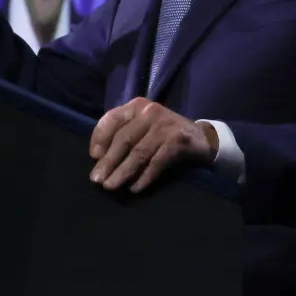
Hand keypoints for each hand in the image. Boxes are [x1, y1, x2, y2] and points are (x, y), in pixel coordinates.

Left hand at [88, 98, 218, 192]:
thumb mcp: (142, 127)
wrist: (201, 138)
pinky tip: (135, 188)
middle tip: (97, 180)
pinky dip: (144, 177)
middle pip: (124, 139)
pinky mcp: (178, 140)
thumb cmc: (163, 134)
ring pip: (139, 152)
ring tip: (111, 186)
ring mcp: (165, 125)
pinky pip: (157, 162)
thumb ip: (123, 135)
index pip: (112, 119)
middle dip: (108, 161)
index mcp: (136, 106)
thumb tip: (99, 158)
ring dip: (123, 172)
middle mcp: (150, 112)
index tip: (93, 156)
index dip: (100, 137)